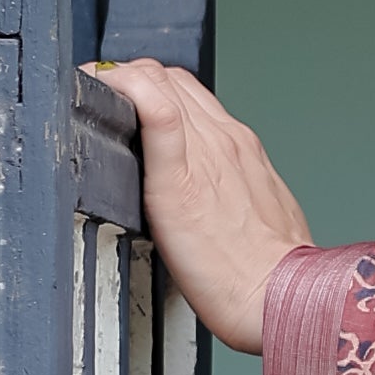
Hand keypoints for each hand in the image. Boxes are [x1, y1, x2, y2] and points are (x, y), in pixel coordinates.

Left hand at [98, 60, 314, 352]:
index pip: (187, 92)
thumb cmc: (270, 272)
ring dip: (120, 82)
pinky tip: (100, 95)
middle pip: (168, 77)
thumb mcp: (257, 216)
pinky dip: (125, 91)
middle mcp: (225, 140)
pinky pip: (156, 111)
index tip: (125, 102)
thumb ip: (228, 193)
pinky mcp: (179, 180)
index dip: (150, 86)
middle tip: (102, 103)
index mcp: (242, 149)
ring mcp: (205, 154)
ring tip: (94, 102)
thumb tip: (204, 199)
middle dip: (130, 79)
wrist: (280, 298)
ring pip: (158, 80)